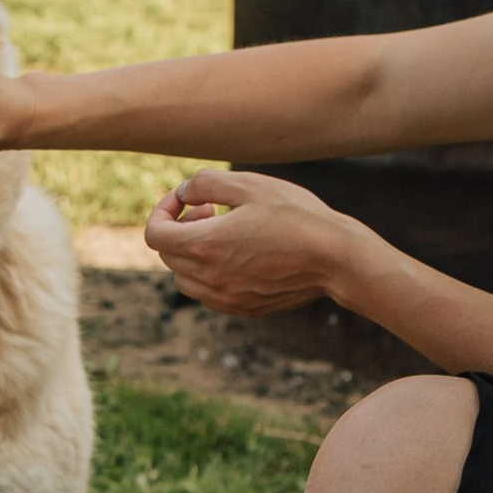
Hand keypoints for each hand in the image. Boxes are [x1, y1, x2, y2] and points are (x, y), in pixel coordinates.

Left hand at [143, 168, 371, 316]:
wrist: (338, 258)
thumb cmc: (296, 215)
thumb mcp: (248, 184)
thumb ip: (205, 183)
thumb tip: (183, 192)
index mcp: (205, 246)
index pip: (155, 234)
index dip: (162, 211)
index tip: (185, 200)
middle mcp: (209, 278)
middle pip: (168, 255)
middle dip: (179, 227)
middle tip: (210, 209)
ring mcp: (227, 298)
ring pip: (185, 278)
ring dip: (191, 253)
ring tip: (223, 232)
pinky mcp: (245, 309)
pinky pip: (208, 294)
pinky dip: (208, 273)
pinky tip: (238, 255)